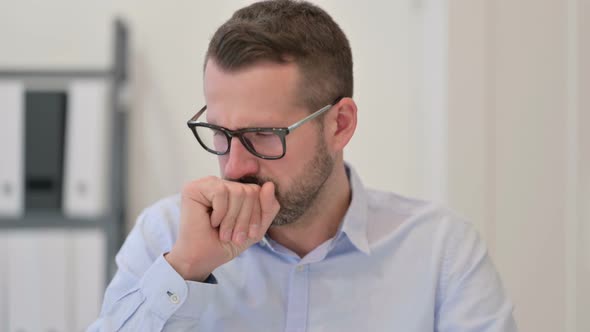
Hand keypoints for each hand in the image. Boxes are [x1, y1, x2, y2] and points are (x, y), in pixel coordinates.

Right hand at [165, 176, 279, 280]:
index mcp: (234, 190)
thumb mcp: (255, 228)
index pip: (257, 191)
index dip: (257, 215)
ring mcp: (207, 184)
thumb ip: (268, 208)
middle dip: (245, 218)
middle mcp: (221, 184)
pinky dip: (220, 213)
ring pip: (237, 191)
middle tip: (234, 236)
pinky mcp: (194, 188)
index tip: (248, 235)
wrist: (202, 259)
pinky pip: (221, 192)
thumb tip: (270, 185)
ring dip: (232, 219)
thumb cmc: (225, 244)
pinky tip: (211, 222)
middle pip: (249, 190)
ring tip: (223, 232)